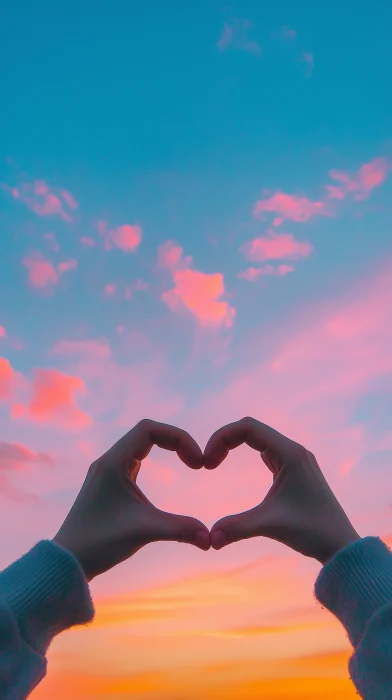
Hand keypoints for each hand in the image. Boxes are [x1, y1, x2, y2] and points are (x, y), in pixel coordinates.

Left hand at [52, 419, 210, 581]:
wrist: (67, 561)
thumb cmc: (99, 543)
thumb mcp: (144, 531)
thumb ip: (180, 529)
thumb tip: (211, 539)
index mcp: (113, 462)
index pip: (149, 429)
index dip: (178, 438)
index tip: (197, 462)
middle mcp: (108, 461)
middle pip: (147, 432)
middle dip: (176, 441)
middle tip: (197, 463)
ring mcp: (107, 472)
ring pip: (140, 445)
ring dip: (165, 448)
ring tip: (188, 464)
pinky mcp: (108, 484)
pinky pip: (134, 459)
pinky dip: (154, 460)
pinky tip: (166, 477)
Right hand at [204, 417, 359, 563]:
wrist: (341, 545)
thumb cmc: (312, 531)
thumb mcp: (270, 525)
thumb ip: (237, 527)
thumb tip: (209, 539)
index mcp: (290, 453)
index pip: (247, 427)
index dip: (222, 438)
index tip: (207, 463)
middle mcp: (294, 451)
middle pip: (251, 429)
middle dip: (224, 441)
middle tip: (208, 463)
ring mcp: (296, 460)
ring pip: (259, 439)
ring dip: (235, 445)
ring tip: (215, 463)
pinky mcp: (296, 471)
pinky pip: (267, 451)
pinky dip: (248, 454)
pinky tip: (237, 469)